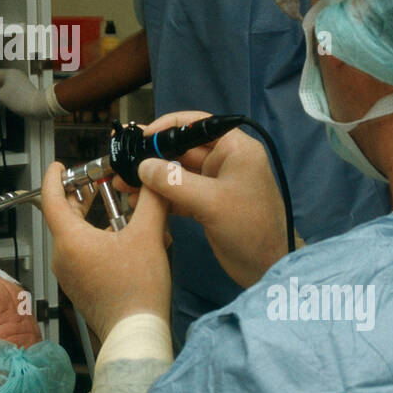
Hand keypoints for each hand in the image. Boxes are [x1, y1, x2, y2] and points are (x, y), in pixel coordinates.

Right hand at [0, 70, 67, 118]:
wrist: (38, 107)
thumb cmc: (19, 99)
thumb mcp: (1, 97)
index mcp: (9, 73)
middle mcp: (15, 76)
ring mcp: (20, 84)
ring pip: (4, 87)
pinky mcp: (24, 92)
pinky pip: (10, 92)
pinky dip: (4, 97)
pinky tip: (0, 104)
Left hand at [41, 161, 170, 340]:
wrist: (135, 333)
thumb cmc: (137, 289)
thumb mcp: (149, 235)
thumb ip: (152, 200)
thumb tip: (155, 179)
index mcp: (69, 240)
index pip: (50, 198)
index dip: (53, 177)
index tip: (58, 165)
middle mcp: (62, 256)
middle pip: (63, 216)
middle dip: (79, 195)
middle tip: (97, 181)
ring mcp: (68, 273)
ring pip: (74, 235)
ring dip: (92, 218)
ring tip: (118, 209)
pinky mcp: (79, 285)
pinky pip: (81, 253)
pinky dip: (95, 238)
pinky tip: (121, 238)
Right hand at [126, 111, 288, 288]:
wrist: (268, 268)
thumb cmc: (249, 228)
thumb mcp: (211, 202)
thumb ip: (174, 181)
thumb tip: (143, 166)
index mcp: (234, 149)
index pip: (197, 124)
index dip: (167, 126)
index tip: (141, 137)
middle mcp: (225, 161)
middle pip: (182, 149)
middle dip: (152, 157)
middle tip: (123, 166)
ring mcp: (215, 183)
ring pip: (177, 173)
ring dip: (152, 179)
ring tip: (124, 187)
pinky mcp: (207, 203)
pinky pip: (179, 192)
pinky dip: (160, 196)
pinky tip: (139, 202)